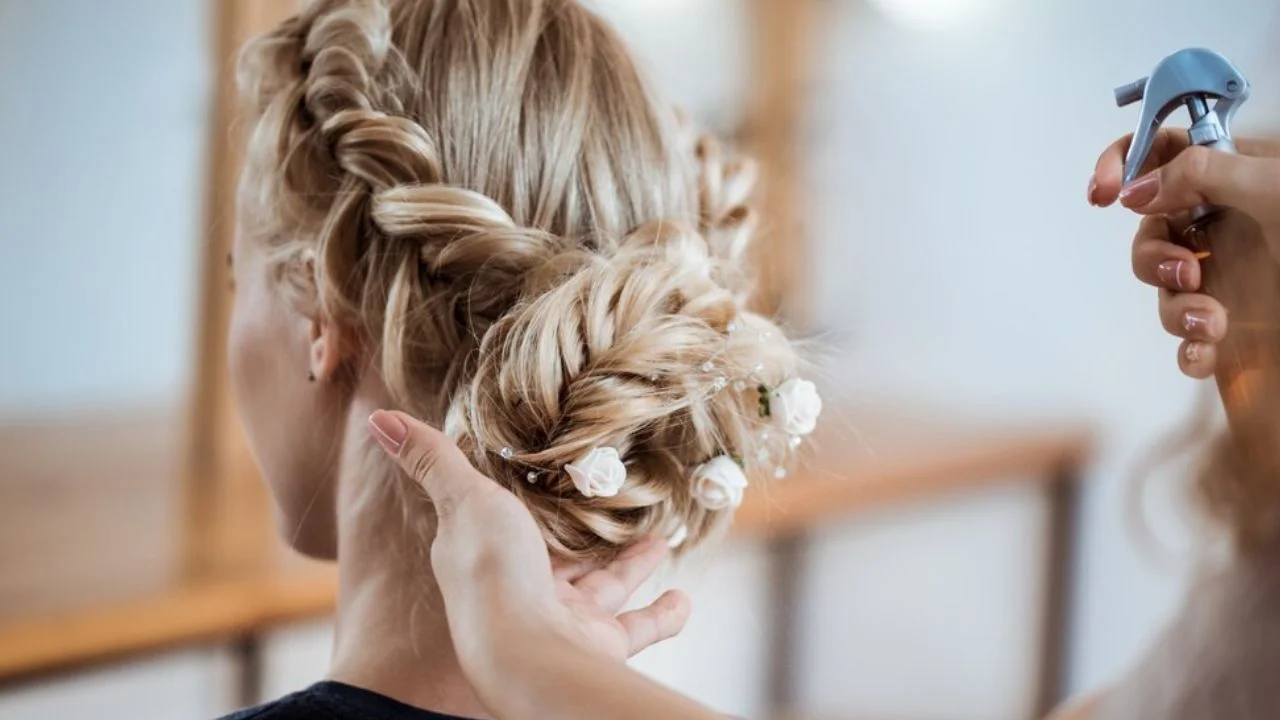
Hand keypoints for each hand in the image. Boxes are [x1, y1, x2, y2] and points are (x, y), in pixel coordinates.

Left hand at [365, 410, 690, 675]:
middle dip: (582, 535)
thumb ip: (435, 459)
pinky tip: (682, 597)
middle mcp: (522, 592)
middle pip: (557, 557)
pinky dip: (663, 615)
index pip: (497, 522)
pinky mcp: (599, 643)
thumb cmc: (492, 577)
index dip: (513, 498)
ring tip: (658, 540)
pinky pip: (637, 628)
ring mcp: (562, 621)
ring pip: (601, 588)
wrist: (529, 657)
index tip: (536, 471)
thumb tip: (380, 420)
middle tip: (608, 509)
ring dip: (630, 566)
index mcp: (484, 557)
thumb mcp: (465, 499)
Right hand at [1089, 130, 1279, 376]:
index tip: (1104, 194)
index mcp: (1235, 175)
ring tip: (1211, 322)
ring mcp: (1229, 275)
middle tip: (1190, 271)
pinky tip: (1204, 355)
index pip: (1159, 152)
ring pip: (1163, 288)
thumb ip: (1202, 175)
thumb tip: (1137, 190)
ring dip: (1174, 307)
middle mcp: (1226, 222)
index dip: (1123, 165)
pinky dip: (1187, 349)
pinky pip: (1187, 338)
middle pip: (1149, 229)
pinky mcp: (1236, 327)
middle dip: (1154, 255)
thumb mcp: (1276, 188)